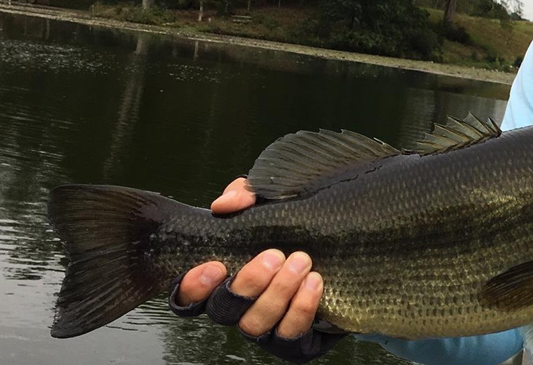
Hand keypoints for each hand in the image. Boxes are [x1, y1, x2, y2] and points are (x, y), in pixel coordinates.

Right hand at [170, 177, 344, 361]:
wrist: (344, 241)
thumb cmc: (294, 220)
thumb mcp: (269, 198)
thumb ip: (244, 194)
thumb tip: (225, 205)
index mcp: (222, 277)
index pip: (188, 294)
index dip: (193, 286)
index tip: (214, 265)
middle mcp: (239, 306)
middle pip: (223, 311)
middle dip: (247, 283)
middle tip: (273, 255)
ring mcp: (266, 325)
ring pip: (255, 325)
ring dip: (277, 293)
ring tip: (301, 262)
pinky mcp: (297, 340)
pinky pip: (290, 338)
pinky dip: (300, 310)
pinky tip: (315, 282)